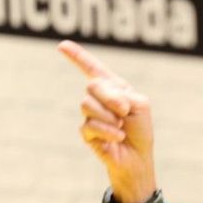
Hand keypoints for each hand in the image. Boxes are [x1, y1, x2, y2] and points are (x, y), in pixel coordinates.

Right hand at [57, 40, 157, 202]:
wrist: (138, 157)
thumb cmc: (141, 130)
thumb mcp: (140, 105)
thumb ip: (122, 95)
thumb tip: (99, 100)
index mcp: (113, 88)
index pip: (93, 69)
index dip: (77, 56)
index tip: (62, 45)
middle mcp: (99, 99)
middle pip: (92, 86)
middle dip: (111, 98)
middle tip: (125, 112)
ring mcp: (90, 115)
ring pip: (87, 105)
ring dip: (109, 117)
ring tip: (121, 127)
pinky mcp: (86, 132)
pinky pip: (89, 124)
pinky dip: (108, 130)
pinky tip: (117, 137)